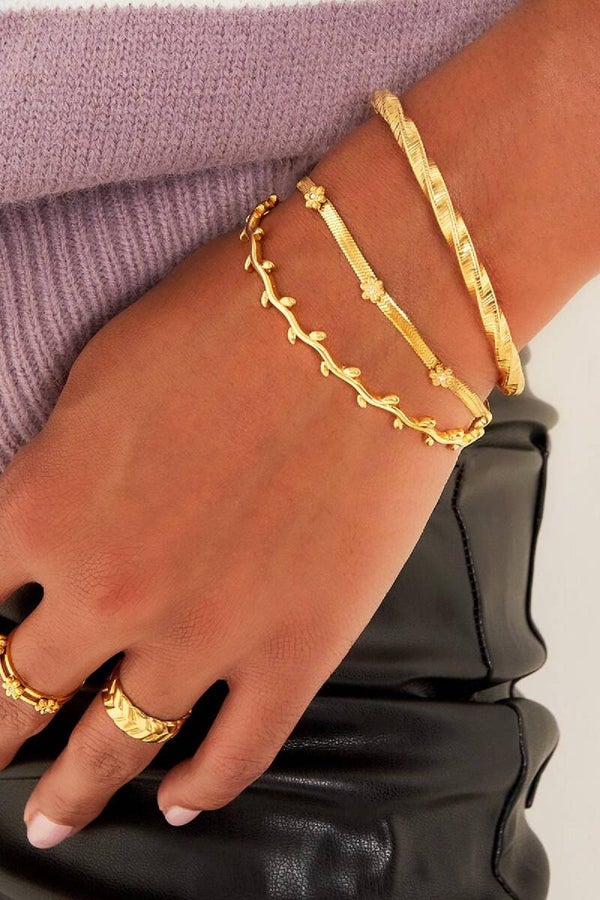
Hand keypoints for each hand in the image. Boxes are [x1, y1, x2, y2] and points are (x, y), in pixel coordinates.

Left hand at [0, 176, 474, 847]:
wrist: (361, 318)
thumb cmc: (234, 319)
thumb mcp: (100, 375)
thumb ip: (59, 465)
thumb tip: (50, 513)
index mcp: (45, 508)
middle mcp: (107, 590)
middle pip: (20, 693)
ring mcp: (202, 634)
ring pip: (115, 749)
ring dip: (75, 790)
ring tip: (56, 815)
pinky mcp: (294, 652)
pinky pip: (234, 755)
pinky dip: (201, 789)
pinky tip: (180, 804)